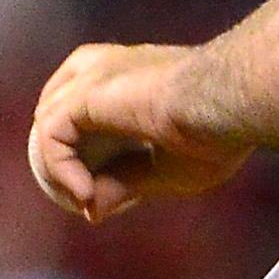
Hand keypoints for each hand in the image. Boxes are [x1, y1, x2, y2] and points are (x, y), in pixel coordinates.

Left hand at [28, 43, 248, 224]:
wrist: (230, 105)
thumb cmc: (218, 133)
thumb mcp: (167, 170)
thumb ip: (126, 183)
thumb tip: (91, 212)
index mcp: (137, 76)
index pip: (85, 100)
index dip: (79, 144)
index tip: (96, 189)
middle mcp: (111, 66)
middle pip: (55, 100)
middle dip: (56, 146)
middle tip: (76, 187)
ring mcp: (96, 73)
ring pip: (48, 120)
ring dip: (57, 167)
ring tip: (83, 196)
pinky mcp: (86, 91)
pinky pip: (51, 134)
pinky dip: (61, 169)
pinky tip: (86, 193)